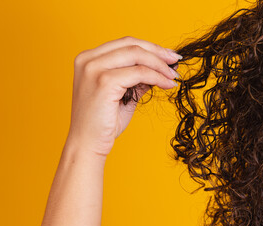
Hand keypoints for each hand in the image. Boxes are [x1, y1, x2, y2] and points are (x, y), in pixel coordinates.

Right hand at [67, 36, 180, 157]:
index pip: (124, 43)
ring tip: (173, 75)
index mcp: (87, 59)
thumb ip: (136, 79)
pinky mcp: (104, 81)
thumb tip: (160, 69)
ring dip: (159, 64)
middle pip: (131, 44)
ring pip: (136, 55)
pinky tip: (167, 84)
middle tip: (175, 61)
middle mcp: (88, 60)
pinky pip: (139, 73)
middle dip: (157, 52)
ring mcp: (94, 69)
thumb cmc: (102, 124)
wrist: (87, 145)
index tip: (167, 56)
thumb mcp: (122, 94)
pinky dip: (157, 77)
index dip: (149, 47)